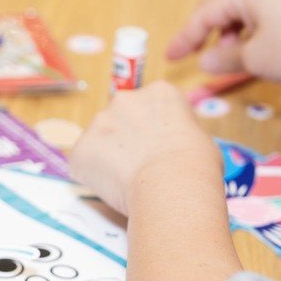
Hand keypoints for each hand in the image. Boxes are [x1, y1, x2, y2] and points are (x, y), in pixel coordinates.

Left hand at [69, 82, 220, 216]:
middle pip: (120, 119)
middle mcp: (124, 99)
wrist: (171, 186)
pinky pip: (83, 164)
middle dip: (125, 140)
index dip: (153, 130)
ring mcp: (99, 123)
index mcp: (159, 92)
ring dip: (108, 158)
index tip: (158, 147)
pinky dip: (93, 177)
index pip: (150, 106)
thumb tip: (173, 146)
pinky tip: (113, 188)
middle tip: (140, 165)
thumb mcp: (200, 137)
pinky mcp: (80, 150)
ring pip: (99, 142)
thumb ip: (178, 132)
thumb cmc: (195, 166)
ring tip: (128, 180)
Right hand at [167, 0, 280, 80]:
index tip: (170, 58)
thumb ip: (223, 58)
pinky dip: (243, 34)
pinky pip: (256, 17)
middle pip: (218, 2)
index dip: (184, 38)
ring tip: (221, 57)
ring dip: (223, 32)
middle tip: (190, 51)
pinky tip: (245, 53)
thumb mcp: (253, 58)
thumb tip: (205, 61)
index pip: (204, 14)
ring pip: (238, 10)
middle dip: (201, 27)